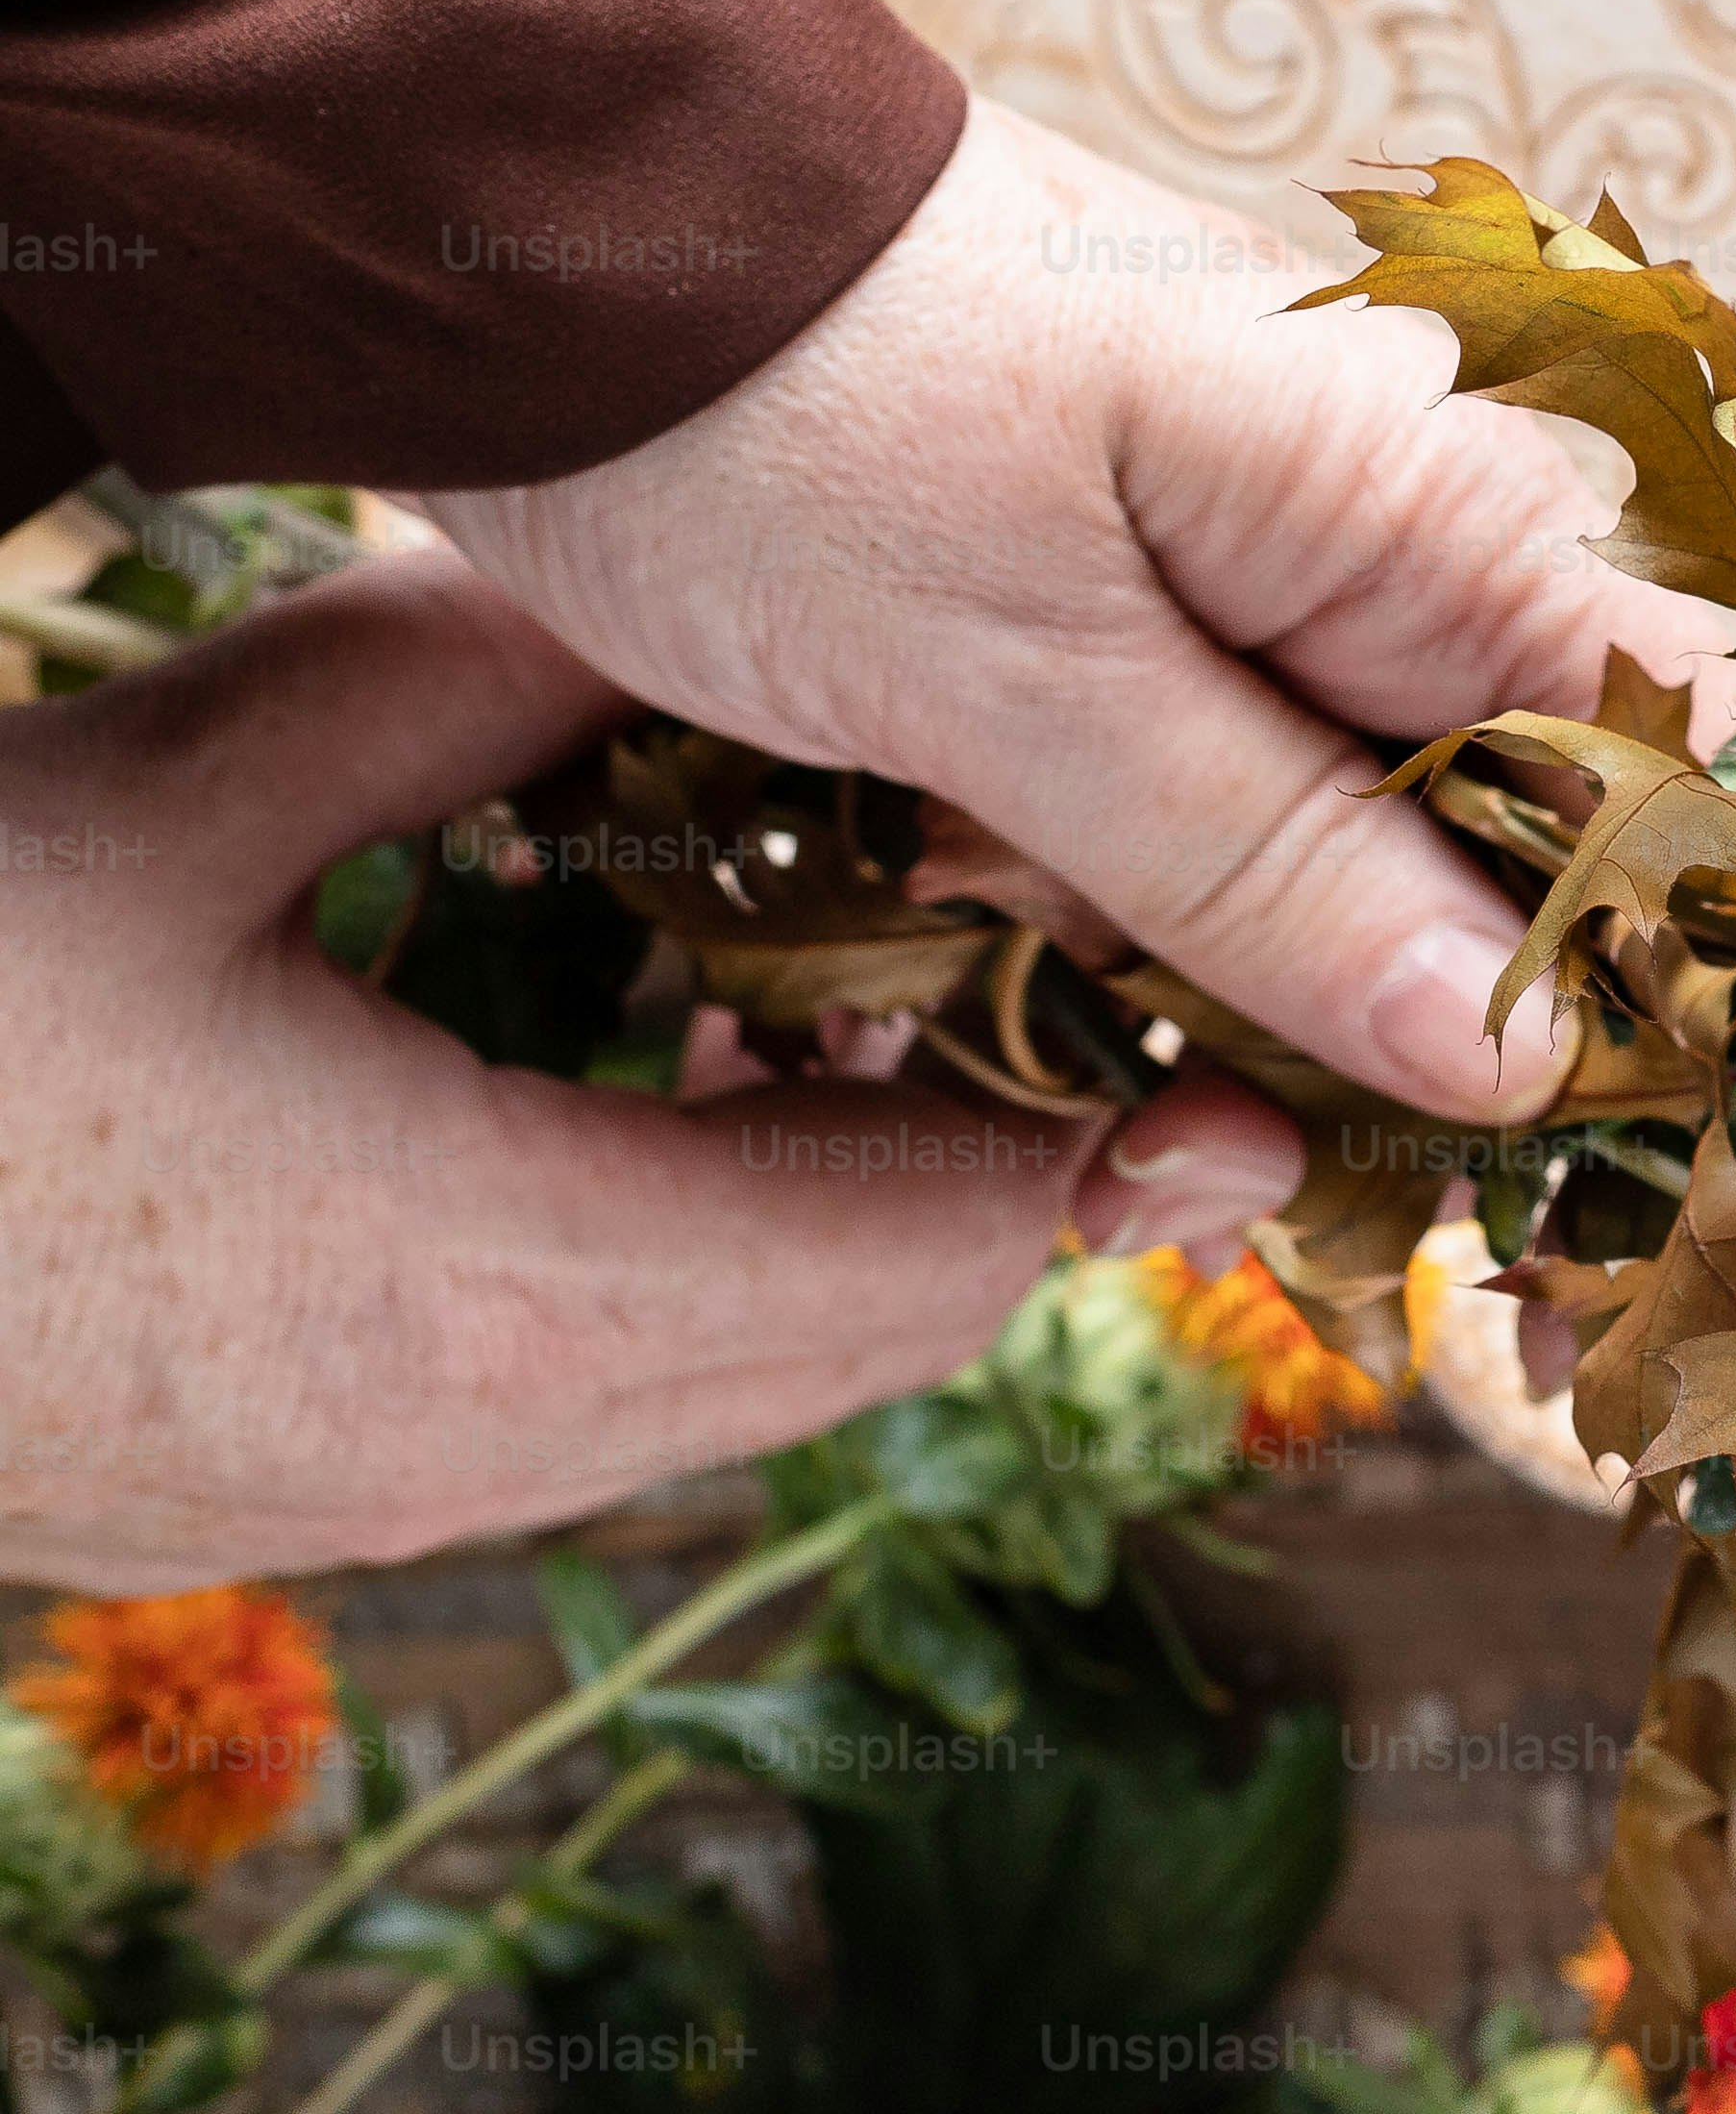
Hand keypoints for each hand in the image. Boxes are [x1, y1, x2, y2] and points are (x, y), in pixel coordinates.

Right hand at [0, 552, 1307, 1584]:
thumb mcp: (174, 792)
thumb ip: (459, 694)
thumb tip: (660, 609)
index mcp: (502, 1287)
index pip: (928, 1237)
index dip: (1079, 1118)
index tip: (1183, 1003)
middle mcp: (480, 1448)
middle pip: (877, 1333)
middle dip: (989, 1161)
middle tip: (1047, 970)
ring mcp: (373, 1504)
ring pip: (743, 1386)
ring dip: (833, 1222)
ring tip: (841, 1004)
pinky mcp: (283, 1504)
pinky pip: (592, 1407)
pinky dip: (682, 1270)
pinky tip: (640, 1100)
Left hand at [443, 102, 1735, 1130]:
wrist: (547, 216)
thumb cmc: (778, 411)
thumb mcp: (1011, 684)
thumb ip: (1276, 873)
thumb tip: (1519, 1062)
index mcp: (1439, 492)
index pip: (1682, 751)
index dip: (1638, 960)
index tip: (1516, 1147)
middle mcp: (1414, 500)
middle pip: (1535, 811)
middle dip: (1413, 1006)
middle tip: (1242, 1148)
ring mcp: (1292, 530)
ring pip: (1378, 818)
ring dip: (1260, 969)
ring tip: (1102, 1077)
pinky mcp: (1172, 566)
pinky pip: (1246, 771)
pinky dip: (1161, 888)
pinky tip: (1039, 965)